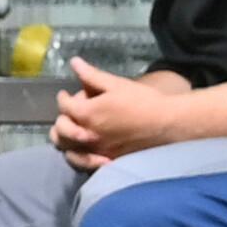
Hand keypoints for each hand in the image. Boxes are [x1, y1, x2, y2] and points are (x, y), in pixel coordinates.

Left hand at [53, 56, 189, 167]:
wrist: (166, 124)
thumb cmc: (143, 101)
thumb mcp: (117, 84)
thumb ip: (92, 75)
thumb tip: (74, 62)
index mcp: (88, 114)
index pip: (64, 106)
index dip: (63, 98)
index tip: (65, 94)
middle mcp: (88, 135)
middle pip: (59, 131)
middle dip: (62, 119)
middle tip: (70, 113)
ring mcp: (96, 152)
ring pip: (67, 150)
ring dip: (65, 140)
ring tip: (73, 131)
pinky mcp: (106, 162)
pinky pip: (83, 164)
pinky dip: (78, 157)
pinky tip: (83, 150)